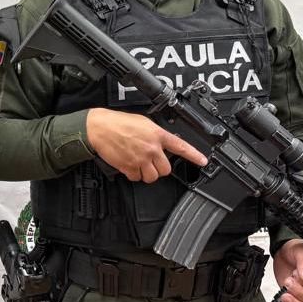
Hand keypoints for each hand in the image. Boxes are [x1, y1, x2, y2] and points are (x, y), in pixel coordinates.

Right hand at [85, 108, 207, 182]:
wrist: (100, 127)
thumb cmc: (119, 123)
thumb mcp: (144, 122)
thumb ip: (156, 134)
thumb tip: (162, 143)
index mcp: (157, 134)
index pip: (181, 147)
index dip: (194, 156)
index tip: (203, 161)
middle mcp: (151, 148)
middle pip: (166, 169)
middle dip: (159, 167)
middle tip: (151, 161)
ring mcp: (140, 159)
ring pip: (152, 177)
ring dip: (147, 173)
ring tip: (139, 164)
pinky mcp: (129, 167)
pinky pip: (136, 178)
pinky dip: (133, 174)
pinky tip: (129, 164)